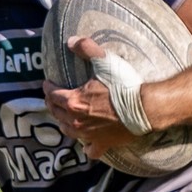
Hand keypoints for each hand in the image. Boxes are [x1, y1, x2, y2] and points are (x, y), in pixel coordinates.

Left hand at [45, 37, 139, 159]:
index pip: (53, 95)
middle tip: (53, 98)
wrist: (144, 108)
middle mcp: (76, 120)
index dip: (48, 88)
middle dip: (52, 104)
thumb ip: (86, 48)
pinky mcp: (102, 144)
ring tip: (65, 116)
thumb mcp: (105, 61)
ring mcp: (88, 135)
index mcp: (74, 101)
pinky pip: (89, 150)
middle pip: (56, 113)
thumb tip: (71, 41)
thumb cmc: (124, 85)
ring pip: (67, 131)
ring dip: (63, 122)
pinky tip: (86, 143)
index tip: (47, 83)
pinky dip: (86, 146)